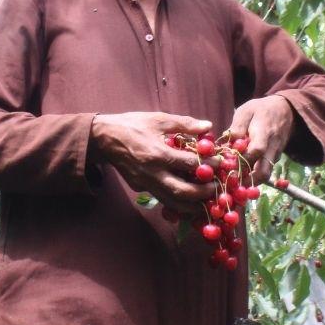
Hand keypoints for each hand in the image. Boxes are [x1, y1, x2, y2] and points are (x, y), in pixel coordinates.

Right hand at [90, 112, 216, 213]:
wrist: (104, 137)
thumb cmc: (133, 125)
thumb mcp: (158, 119)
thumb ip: (184, 124)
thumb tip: (207, 126)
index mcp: (158, 154)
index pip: (189, 164)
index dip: (208, 164)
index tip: (220, 163)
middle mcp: (152, 173)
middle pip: (182, 191)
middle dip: (202, 193)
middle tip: (216, 188)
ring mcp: (145, 183)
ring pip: (171, 202)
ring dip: (191, 206)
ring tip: (205, 203)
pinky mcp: (139, 188)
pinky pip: (161, 199)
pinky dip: (175, 203)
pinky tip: (186, 201)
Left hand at [227, 96, 294, 186]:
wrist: (285, 111)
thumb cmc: (261, 110)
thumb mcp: (247, 111)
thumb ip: (237, 126)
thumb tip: (228, 142)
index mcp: (264, 133)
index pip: (257, 151)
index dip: (242, 160)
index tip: (228, 166)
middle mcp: (272, 148)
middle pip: (264, 172)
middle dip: (247, 182)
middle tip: (230, 186)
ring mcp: (275, 156)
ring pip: (265, 176)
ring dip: (250, 182)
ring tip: (233, 185)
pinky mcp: (274, 160)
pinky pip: (264, 171)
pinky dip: (253, 177)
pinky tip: (239, 177)